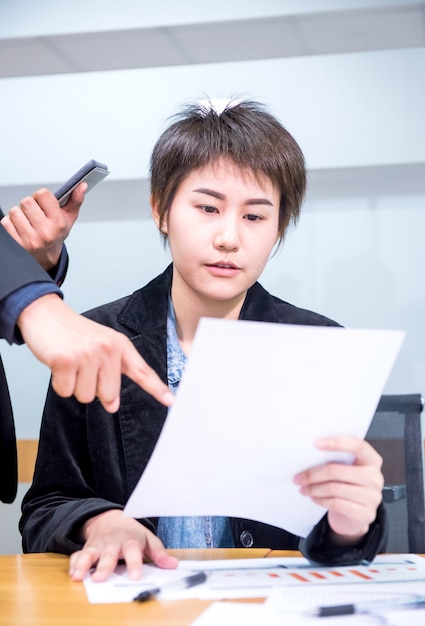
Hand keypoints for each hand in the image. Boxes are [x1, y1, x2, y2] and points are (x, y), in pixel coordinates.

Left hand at [0, 184, 85, 270]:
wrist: (45, 257)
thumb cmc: (56, 235)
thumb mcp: (68, 218)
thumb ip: (75, 200)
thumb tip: (82, 186)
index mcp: (58, 224)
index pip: (42, 194)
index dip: (41, 196)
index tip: (44, 204)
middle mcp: (45, 233)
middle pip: (26, 201)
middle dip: (29, 205)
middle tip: (35, 214)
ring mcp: (29, 239)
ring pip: (14, 211)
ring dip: (19, 214)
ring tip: (28, 222)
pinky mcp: (16, 244)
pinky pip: (6, 222)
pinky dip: (11, 223)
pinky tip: (20, 228)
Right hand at [17, 294, 173, 412]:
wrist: (45, 313)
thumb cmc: (73, 334)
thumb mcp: (100, 347)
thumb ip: (111, 375)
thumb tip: (112, 405)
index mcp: (120, 345)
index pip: (142, 371)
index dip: (157, 388)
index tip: (171, 401)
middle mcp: (108, 348)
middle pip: (108, 395)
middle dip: (92, 387)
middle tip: (82, 366)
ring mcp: (88, 354)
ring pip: (86, 396)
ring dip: (74, 385)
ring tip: (70, 362)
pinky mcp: (66, 360)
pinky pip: (66, 391)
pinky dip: (59, 383)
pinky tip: (58, 363)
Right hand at [69, 510, 177, 581]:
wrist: (110, 517)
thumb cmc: (131, 532)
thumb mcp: (148, 538)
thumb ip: (159, 553)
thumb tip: (173, 565)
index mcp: (130, 541)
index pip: (133, 553)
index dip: (134, 565)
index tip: (135, 577)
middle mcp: (113, 543)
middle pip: (109, 555)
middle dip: (104, 566)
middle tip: (100, 578)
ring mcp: (99, 546)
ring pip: (90, 554)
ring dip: (84, 565)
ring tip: (79, 576)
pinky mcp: (87, 548)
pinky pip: (77, 555)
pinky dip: (73, 564)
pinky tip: (72, 573)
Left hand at [294, 436, 383, 543]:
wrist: (356, 515)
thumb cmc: (348, 485)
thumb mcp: (346, 469)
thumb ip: (336, 459)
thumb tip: (310, 454)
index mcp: (372, 460)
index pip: (357, 446)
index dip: (337, 443)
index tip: (317, 443)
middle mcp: (375, 477)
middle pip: (337, 470)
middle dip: (313, 474)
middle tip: (299, 477)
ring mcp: (372, 497)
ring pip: (334, 488)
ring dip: (313, 489)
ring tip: (304, 488)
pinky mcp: (365, 514)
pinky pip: (336, 504)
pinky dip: (320, 500)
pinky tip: (314, 498)